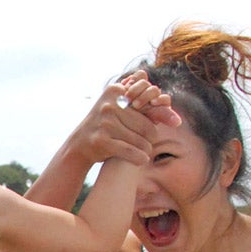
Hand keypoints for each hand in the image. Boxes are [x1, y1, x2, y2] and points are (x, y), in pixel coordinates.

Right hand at [65, 78, 179, 167]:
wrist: (78, 146)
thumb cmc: (105, 127)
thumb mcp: (120, 109)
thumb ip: (144, 105)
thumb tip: (172, 110)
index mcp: (115, 91)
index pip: (148, 105)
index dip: (157, 116)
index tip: (167, 123)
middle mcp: (109, 105)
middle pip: (146, 126)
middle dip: (150, 137)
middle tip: (149, 143)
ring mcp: (105, 123)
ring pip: (140, 140)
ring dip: (146, 150)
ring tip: (145, 153)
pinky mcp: (102, 141)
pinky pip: (131, 151)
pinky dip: (139, 158)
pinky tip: (142, 160)